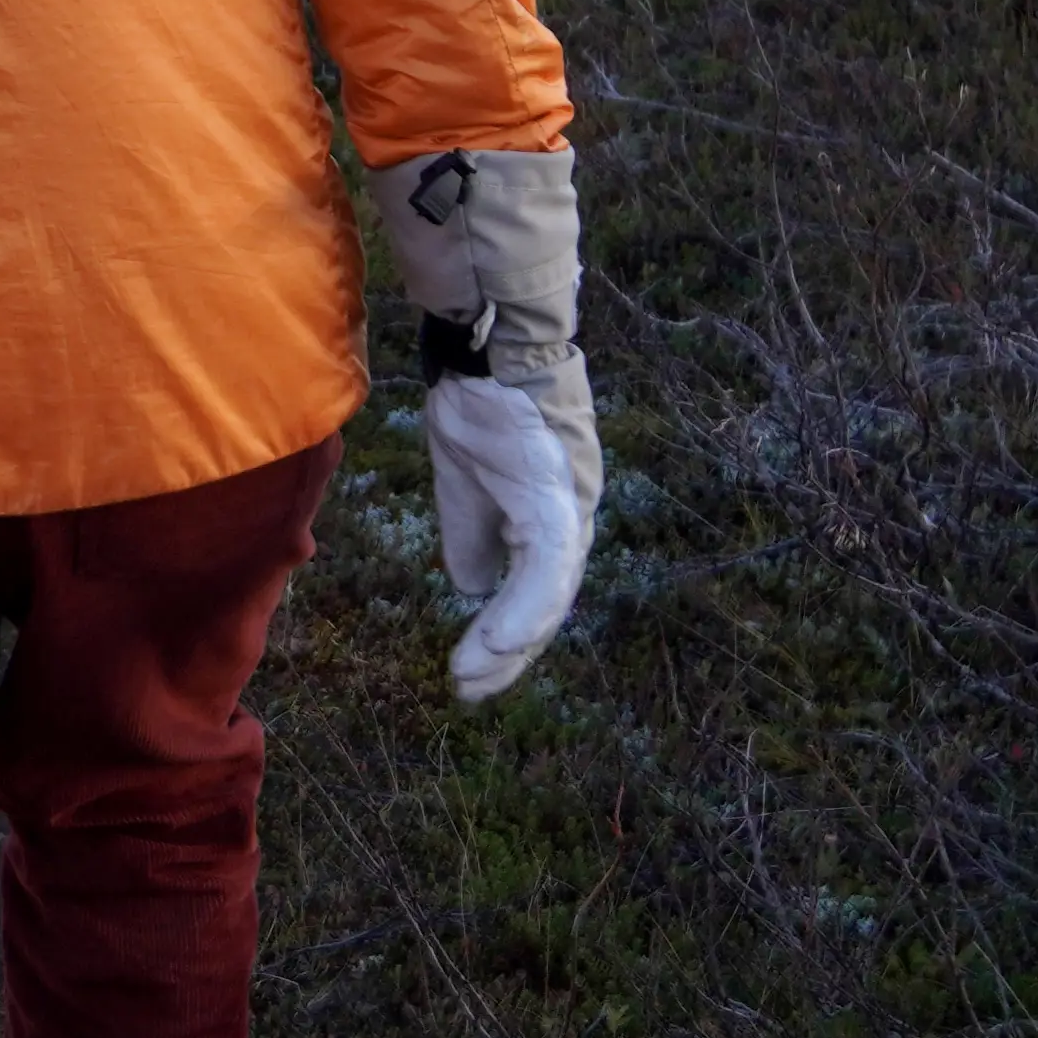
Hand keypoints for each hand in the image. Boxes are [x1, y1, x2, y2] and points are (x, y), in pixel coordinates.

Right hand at [419, 358, 596, 699]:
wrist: (485, 347)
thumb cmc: (480, 405)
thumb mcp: (464, 485)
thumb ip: (471, 538)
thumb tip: (471, 591)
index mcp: (551, 519)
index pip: (535, 595)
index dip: (506, 639)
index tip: (471, 674)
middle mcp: (573, 520)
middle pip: (549, 605)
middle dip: (511, 655)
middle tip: (471, 690)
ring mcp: (571, 509)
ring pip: (551, 594)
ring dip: (513, 642)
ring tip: (475, 674)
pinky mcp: (560, 499)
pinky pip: (547, 567)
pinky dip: (523, 609)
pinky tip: (496, 641)